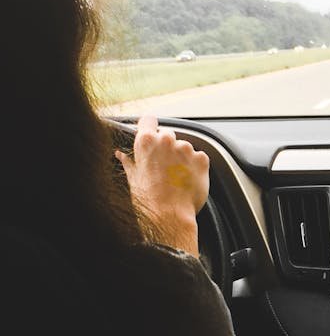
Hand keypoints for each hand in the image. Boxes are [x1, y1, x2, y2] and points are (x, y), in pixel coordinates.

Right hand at [115, 114, 209, 253]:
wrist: (169, 215)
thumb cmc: (148, 199)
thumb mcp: (132, 178)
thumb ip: (129, 161)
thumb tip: (121, 154)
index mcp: (147, 141)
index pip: (148, 120)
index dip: (149, 127)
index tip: (151, 134)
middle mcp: (167, 140)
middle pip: (167, 134)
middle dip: (166, 146)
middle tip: (163, 166)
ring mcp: (186, 148)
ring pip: (184, 146)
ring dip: (181, 157)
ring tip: (175, 176)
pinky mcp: (202, 159)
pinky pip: (198, 157)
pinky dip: (194, 165)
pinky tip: (186, 179)